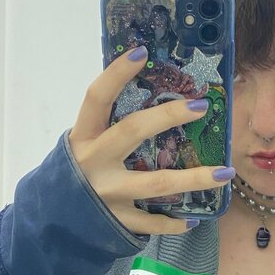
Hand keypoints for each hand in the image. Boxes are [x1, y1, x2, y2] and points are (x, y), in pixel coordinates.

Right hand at [68, 46, 233, 235]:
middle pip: (132, 131)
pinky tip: (194, 218)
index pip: (96, 98)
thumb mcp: (82, 146)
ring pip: (156, 183)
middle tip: (200, 106)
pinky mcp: (116, 221)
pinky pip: (151, 222)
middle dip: (167, 116)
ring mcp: (106, 194)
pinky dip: (174, 222)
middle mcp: (93, 163)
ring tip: (225, 172)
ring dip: (194, 178)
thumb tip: (147, 93)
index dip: (117, 73)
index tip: (142, 52)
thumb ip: (106, 127)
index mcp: (82, 138)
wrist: (49, 222)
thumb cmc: (74, 174)